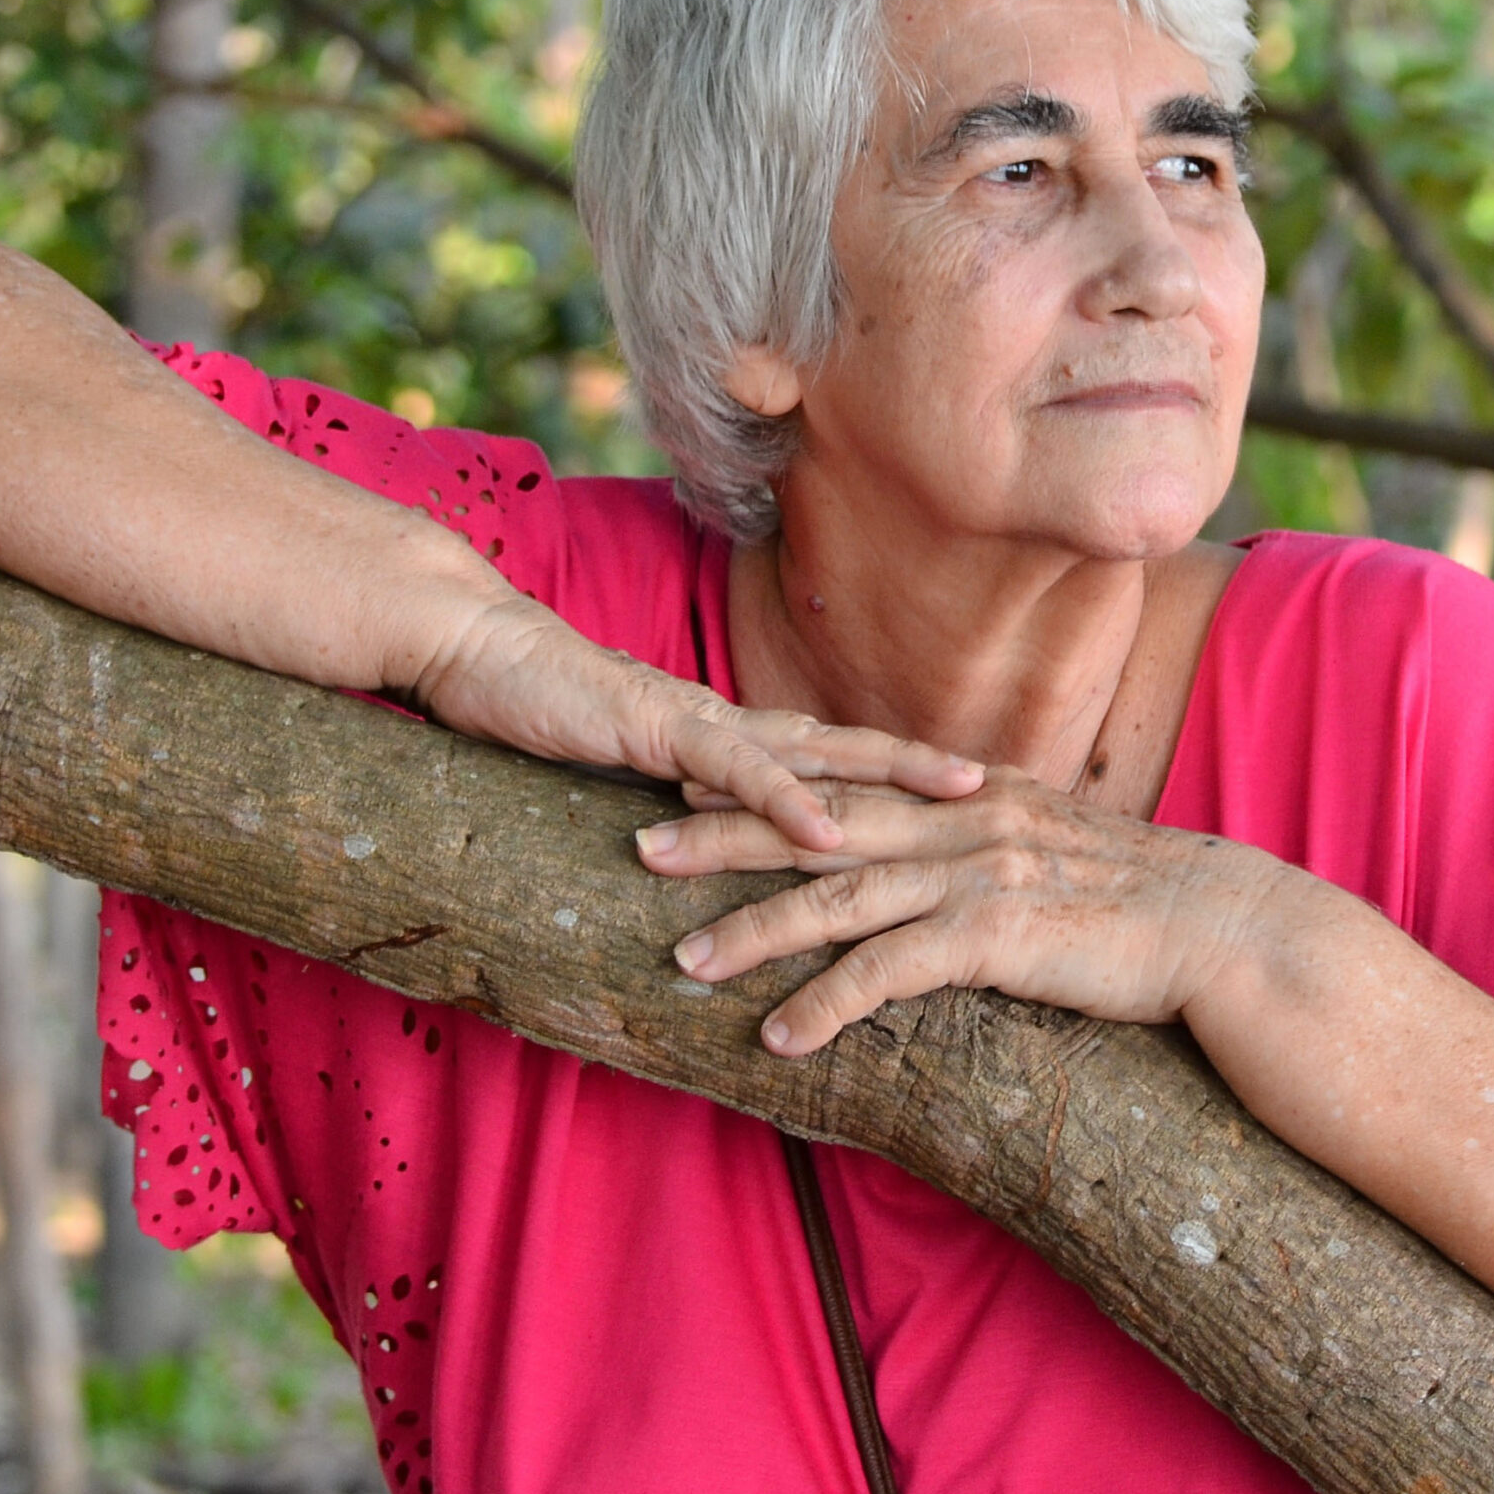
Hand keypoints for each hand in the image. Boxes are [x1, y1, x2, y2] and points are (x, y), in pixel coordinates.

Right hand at [410, 590, 984, 851]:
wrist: (473, 650)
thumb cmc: (541, 708)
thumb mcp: (622, 768)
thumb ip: (673, 798)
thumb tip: (713, 843)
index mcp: (728, 732)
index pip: (836, 755)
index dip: (906, 772)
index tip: (977, 794)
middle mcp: (731, 720)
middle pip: (855, 746)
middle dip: (935, 769)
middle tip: (1019, 791)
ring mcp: (699, 720)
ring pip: (818, 750)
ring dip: (896, 774)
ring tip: (967, 798)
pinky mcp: (656, 728)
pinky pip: (735, 769)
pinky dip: (786, 801)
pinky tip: (831, 830)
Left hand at [631, 769, 1287, 1052]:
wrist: (1227, 930)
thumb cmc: (1146, 906)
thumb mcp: (1058, 852)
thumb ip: (992, 845)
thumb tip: (947, 864)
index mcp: (972, 797)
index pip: (847, 781)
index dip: (764, 783)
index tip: (690, 783)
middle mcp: (963, 822)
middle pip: (816, 825)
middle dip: (721, 835)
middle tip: (642, 846)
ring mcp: (977, 874)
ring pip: (835, 898)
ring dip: (752, 930)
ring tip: (680, 960)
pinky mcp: (995, 936)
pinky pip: (887, 974)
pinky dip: (825, 1003)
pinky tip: (778, 1038)